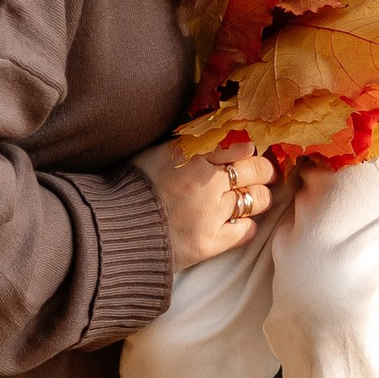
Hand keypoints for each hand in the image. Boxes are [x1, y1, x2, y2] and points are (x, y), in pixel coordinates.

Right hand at [138, 137, 276, 270]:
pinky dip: (246, 226)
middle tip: (265, 174)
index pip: (242, 148)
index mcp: (193, 157)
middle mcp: (208, 182)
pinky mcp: (211, 242)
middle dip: (265, 171)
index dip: (250, 152)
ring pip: (257, 200)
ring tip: (252, 198)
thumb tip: (211, 135)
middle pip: (257, 171)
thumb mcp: (155, 154)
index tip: (250, 155)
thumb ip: (186, 147)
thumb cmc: (129, 188)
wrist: (114, 230)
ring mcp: (212, 213)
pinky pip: (246, 230)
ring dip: (259, 198)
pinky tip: (237, 223)